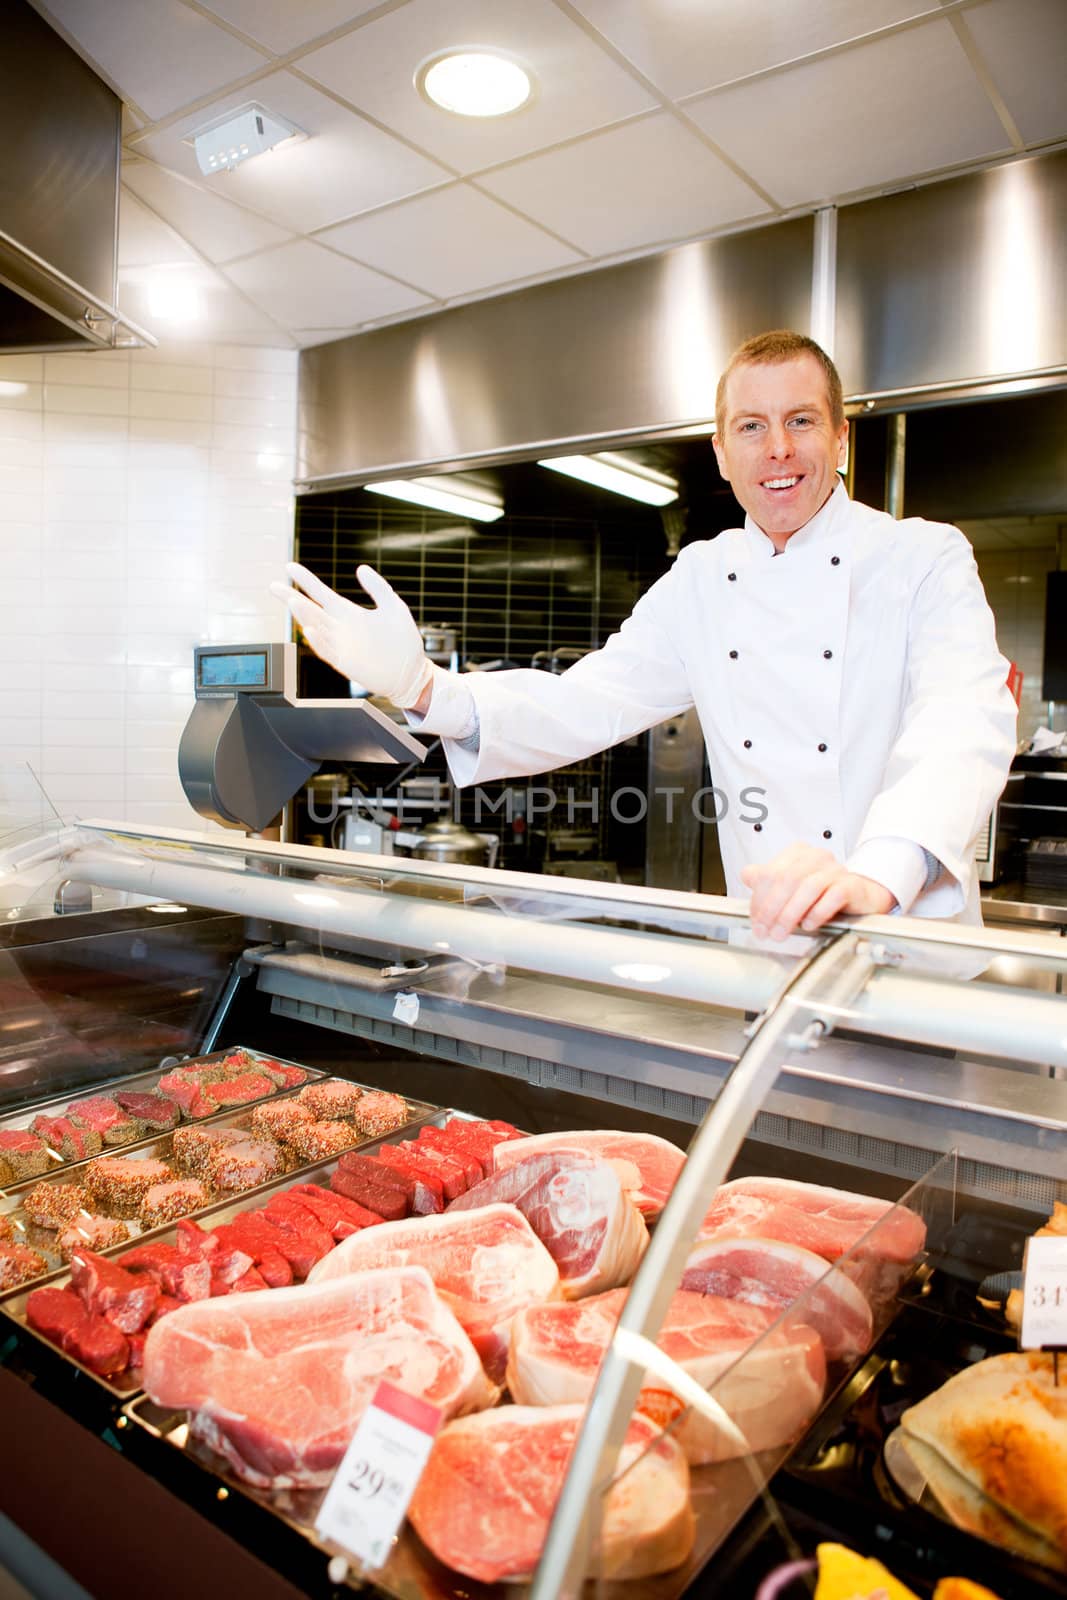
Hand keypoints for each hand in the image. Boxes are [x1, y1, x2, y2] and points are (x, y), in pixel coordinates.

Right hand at [270, 563, 431, 708]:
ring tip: (293, 600)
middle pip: (309, 610)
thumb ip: (378, 588)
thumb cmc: (403, 641)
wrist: (412, 672)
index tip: (290, 566)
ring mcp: (340, 646)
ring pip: (315, 628)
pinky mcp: (345, 664)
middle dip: (291, 597)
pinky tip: (309, 629)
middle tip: (273, 586)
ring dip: (303, 615)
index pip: (321, 594)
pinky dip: (317, 641)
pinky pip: (327, 651)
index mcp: (349, 613)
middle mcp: (340, 628)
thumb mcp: (394, 607)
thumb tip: (361, 568)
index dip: (306, 580)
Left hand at [741, 844, 894, 939]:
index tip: (756, 922)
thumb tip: (747, 875)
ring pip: (808, 887)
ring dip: (791, 914)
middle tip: (766, 931)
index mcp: (798, 853)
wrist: (861, 896)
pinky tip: (809, 924)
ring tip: (782, 932)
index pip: (770, 873)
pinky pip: (833, 896)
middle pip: (787, 880)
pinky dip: (818, 912)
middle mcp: (816, 857)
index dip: (759, 899)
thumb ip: (767, 880)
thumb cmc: (824, 892)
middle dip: (772, 909)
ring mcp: (835, 870)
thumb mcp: (792, 885)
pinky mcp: (851, 885)